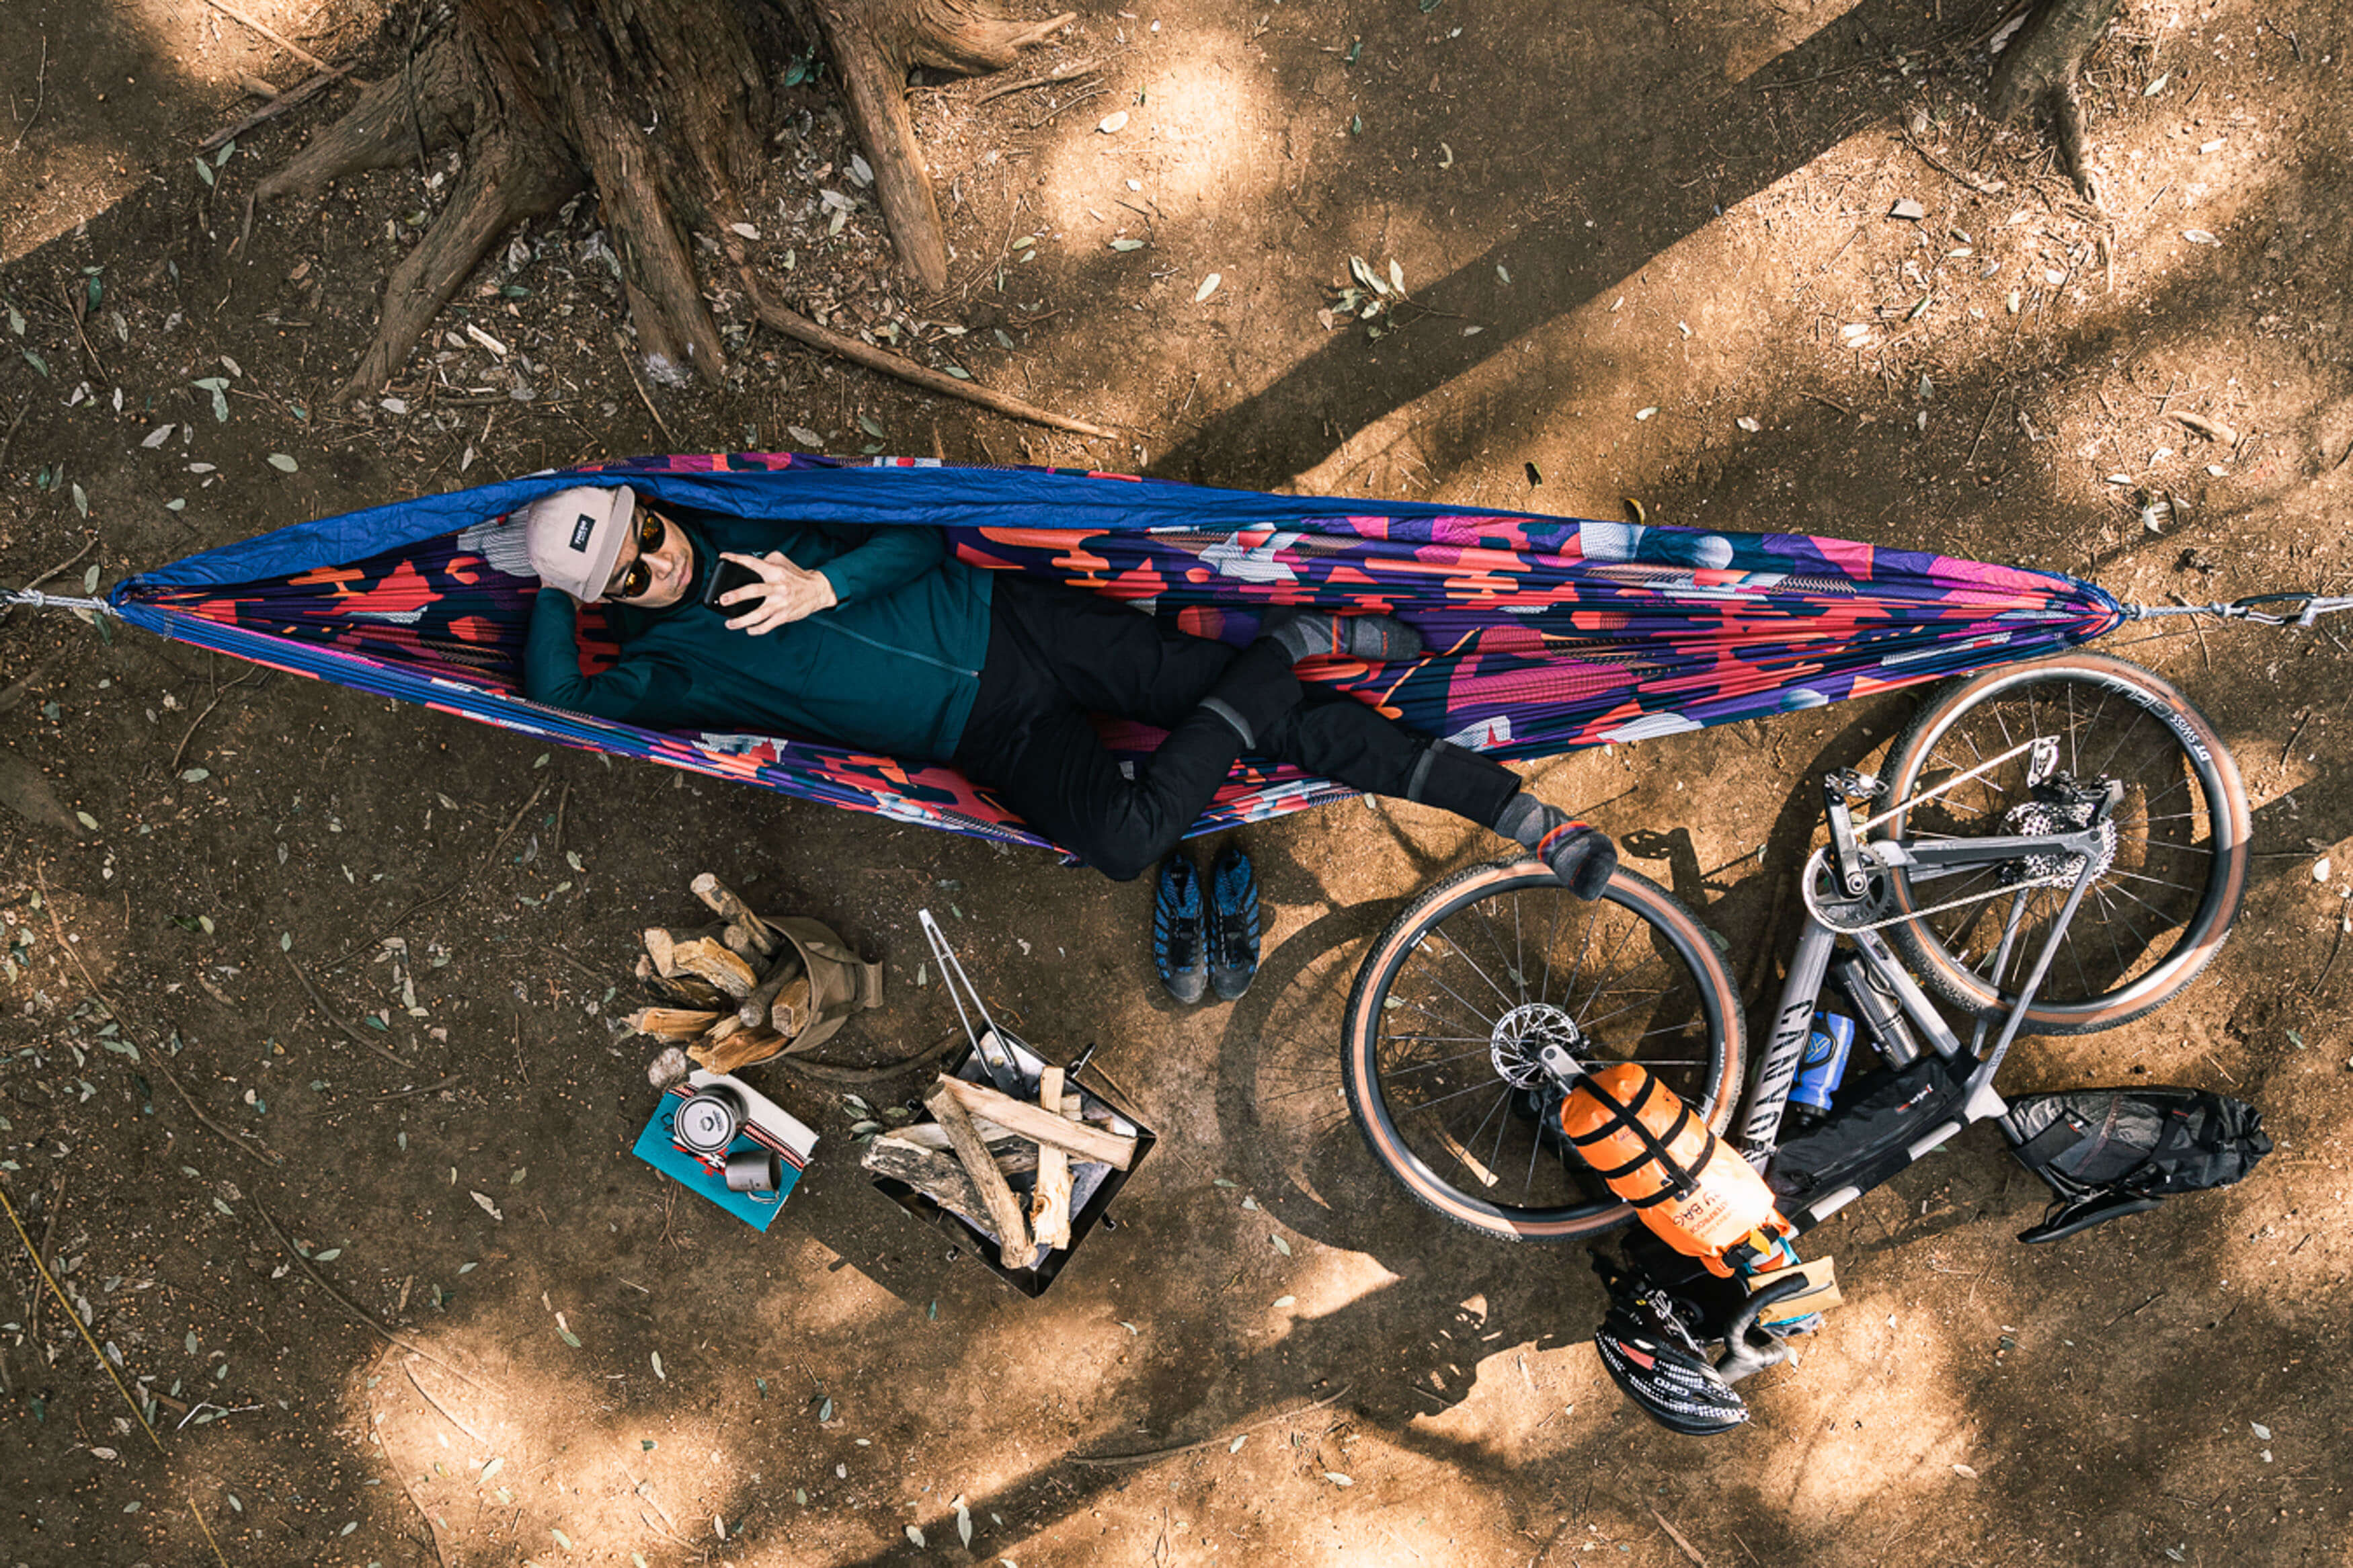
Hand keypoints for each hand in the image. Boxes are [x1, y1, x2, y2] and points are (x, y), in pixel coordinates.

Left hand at [718, 551, 837, 634]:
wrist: (818, 590)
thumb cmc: (797, 576)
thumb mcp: (783, 562)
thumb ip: (766, 560)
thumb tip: (748, 563)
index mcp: (775, 571)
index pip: (753, 563)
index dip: (737, 559)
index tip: (723, 557)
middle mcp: (777, 587)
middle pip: (754, 591)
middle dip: (736, 596)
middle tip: (723, 599)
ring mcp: (780, 604)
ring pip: (758, 615)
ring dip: (741, 621)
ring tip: (729, 624)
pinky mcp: (784, 616)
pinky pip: (766, 626)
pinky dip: (755, 630)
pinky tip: (748, 629)